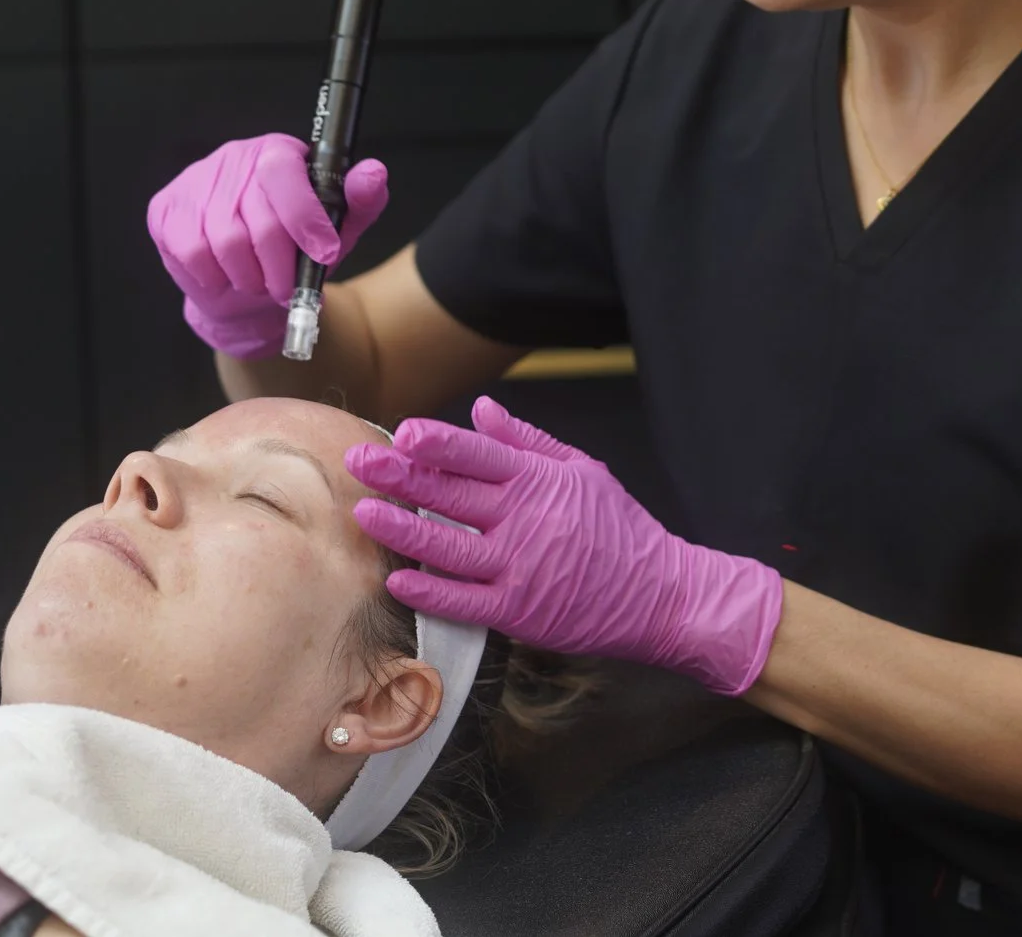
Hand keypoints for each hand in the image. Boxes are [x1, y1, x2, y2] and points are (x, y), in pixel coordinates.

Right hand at [144, 134, 388, 357]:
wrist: (243, 282)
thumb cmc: (294, 248)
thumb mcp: (337, 228)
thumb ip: (359, 202)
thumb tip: (372, 174)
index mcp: (278, 152)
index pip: (283, 172)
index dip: (305, 217)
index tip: (326, 253)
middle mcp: (234, 158)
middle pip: (257, 218)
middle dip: (280, 266)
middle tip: (287, 288)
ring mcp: (196, 181)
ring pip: (224, 241)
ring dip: (247, 276)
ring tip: (257, 281)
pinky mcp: (167, 208)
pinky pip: (191, 252)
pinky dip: (213, 277)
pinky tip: (224, 277)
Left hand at [346, 397, 783, 696]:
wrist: (662, 594)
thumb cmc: (621, 530)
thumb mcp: (582, 470)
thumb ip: (527, 441)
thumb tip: (481, 411)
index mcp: (540, 480)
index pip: (478, 454)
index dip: (438, 442)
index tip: (402, 432)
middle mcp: (526, 519)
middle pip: (451, 494)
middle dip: (400, 476)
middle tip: (359, 463)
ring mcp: (522, 567)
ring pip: (449, 546)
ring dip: (402, 529)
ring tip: (364, 514)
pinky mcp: (520, 610)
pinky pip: (465, 600)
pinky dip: (430, 591)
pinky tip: (400, 580)